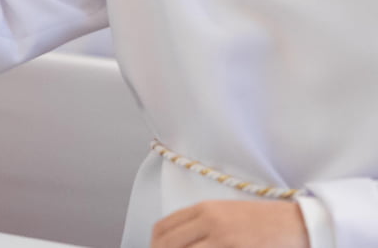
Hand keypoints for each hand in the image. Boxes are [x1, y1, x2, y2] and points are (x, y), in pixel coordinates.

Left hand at [151, 199, 308, 247]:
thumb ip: (201, 224)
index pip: (163, 227)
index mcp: (204, 209)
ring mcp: (222, 237)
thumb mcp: (226, 214)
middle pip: (168, 243)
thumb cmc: (263, 222)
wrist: (298, 223)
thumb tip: (177, 241)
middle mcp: (209, 220)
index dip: (154, 244)